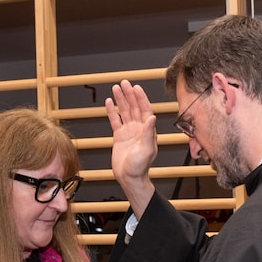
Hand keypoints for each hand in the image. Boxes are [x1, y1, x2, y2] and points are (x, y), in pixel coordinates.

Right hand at [105, 80, 157, 218]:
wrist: (129, 178)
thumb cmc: (140, 167)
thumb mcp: (147, 149)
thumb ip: (149, 133)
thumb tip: (152, 117)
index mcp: (148, 130)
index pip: (145, 109)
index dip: (141, 98)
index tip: (136, 88)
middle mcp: (139, 129)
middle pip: (134, 107)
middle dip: (129, 95)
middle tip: (124, 83)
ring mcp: (129, 132)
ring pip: (124, 112)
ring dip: (121, 100)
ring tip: (116, 88)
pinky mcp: (119, 136)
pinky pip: (115, 121)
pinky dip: (112, 111)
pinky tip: (109, 103)